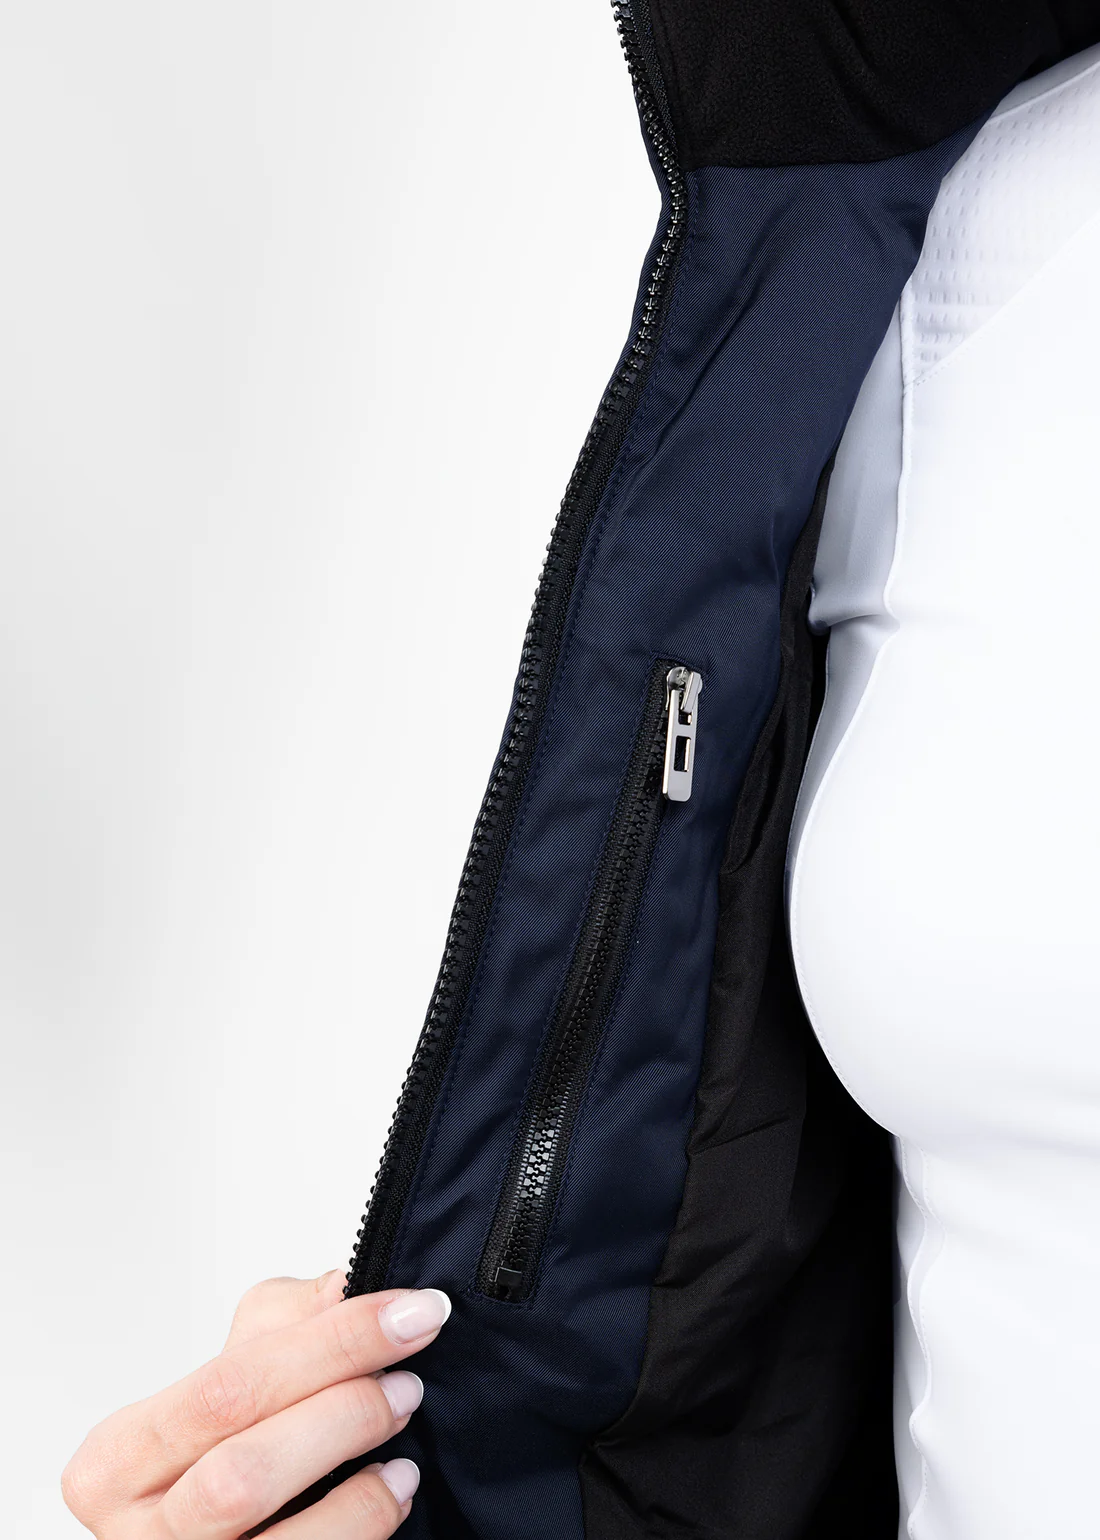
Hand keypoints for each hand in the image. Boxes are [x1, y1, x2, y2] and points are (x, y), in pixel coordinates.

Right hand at [61, 1270, 451, 1537]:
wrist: (204, 1527)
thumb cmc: (212, 1448)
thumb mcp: (228, 1373)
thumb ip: (284, 1321)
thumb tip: (349, 1285)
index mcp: (118, 1457)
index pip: (226, 1388)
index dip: (330, 1345)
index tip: (410, 1312)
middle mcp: (139, 1535)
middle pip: (242, 1472)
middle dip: (342, 1414)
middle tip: (407, 1380)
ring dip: (361, 1487)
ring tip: (404, 1444)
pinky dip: (362, 1528)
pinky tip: (392, 1492)